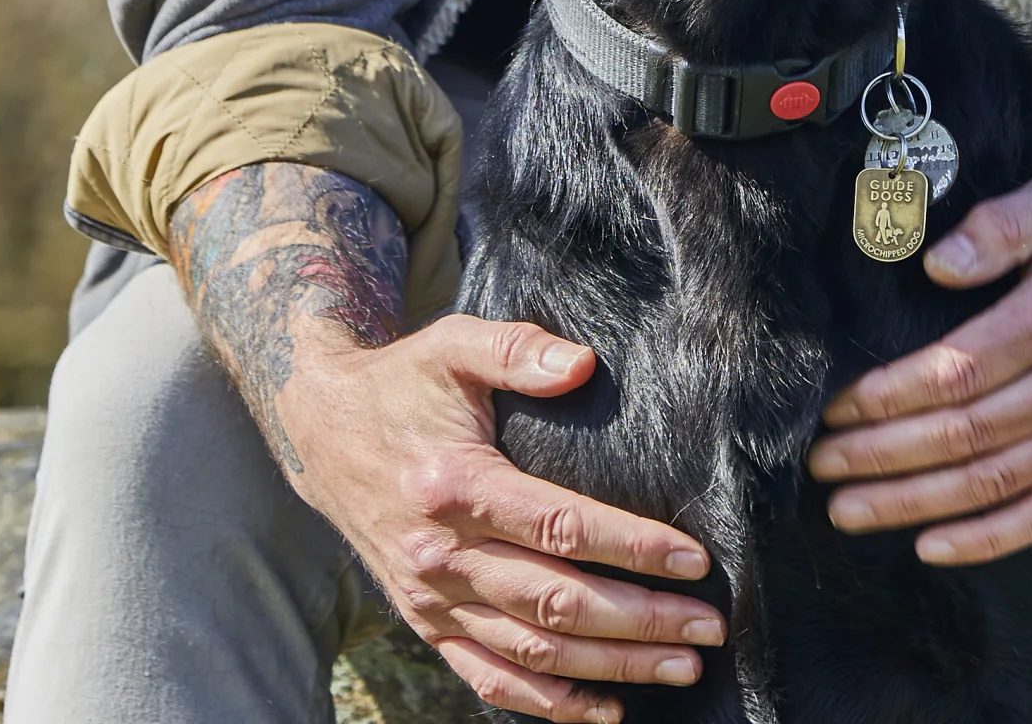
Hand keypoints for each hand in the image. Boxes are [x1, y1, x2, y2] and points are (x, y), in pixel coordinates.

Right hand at [275, 316, 725, 722]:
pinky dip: (548, 705)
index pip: (561, 527)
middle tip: (709, 627)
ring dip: (612, 668)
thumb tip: (582, 365)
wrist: (322, 432)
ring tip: (681, 668)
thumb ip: (517, 349)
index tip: (693, 560)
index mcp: (455, 486)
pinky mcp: (426, 623)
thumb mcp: (452, 343)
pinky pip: (489, 678)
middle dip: (641, 621)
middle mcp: (441, 555)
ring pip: (534, 652)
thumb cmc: (403, 384)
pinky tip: (606, 710)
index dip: (632, 547)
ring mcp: (431, 600)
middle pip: (557, 602)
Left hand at [804, 171, 1031, 565]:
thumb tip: (936, 265)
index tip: (836, 406)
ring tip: (848, 508)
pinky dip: (988, 538)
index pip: (960, 370)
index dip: (890, 395)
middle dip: (882, 455)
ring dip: (913, 503)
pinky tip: (930, 545)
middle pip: (967, 434)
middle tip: (821, 464)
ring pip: (995, 481)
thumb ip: (999, 224)